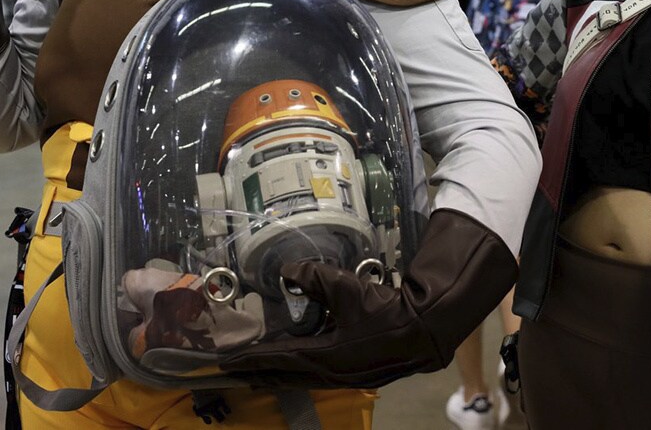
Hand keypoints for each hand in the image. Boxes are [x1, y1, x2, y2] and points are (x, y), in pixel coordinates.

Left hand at [215, 209, 516, 388]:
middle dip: (257, 373)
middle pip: (284, 376)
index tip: (225, 361)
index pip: (276, 359)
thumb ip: (313, 277)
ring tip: (259, 369)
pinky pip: (317, 376)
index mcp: (323, 357)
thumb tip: (287, 271)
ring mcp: (344, 377)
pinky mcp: (356, 374)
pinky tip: (298, 364)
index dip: (249, 359)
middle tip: (233, 371)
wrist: (426, 328)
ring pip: (301, 378)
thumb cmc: (386, 310)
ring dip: (278, 373)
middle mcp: (330, 374)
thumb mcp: (345, 287)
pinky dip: (299, 372)